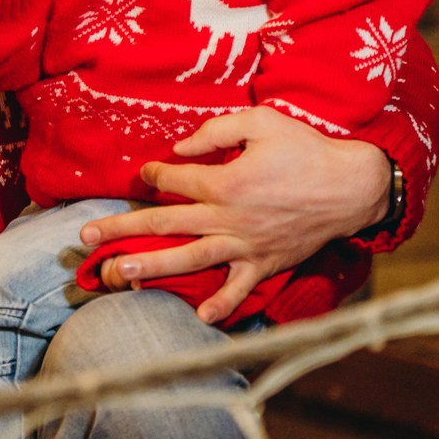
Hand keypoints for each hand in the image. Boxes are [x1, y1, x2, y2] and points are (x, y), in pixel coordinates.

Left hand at [78, 106, 390, 323]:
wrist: (353, 186)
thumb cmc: (305, 149)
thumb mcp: (260, 121)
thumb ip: (215, 132)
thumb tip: (178, 148)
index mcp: (224, 182)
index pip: (172, 182)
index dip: (154, 175)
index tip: (145, 173)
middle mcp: (229, 218)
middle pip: (164, 224)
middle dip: (121, 229)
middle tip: (85, 236)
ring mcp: (246, 244)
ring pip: (190, 258)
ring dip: (151, 266)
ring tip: (118, 273)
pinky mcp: (266, 263)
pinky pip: (240, 287)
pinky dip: (222, 304)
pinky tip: (200, 317)